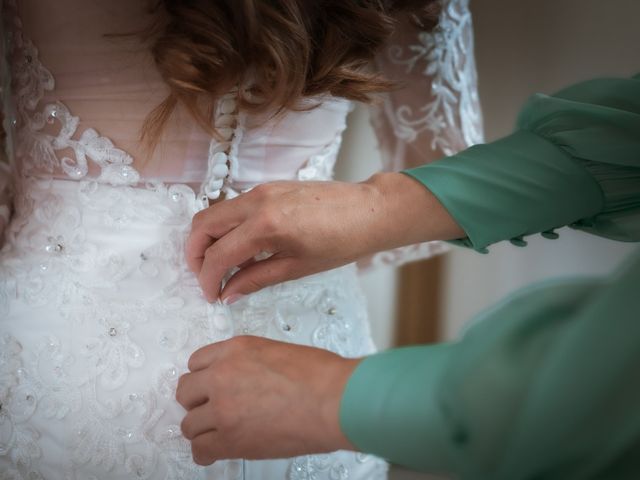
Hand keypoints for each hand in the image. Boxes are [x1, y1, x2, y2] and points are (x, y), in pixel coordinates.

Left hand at [176, 336, 359, 464]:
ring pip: (189, 424)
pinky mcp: (230, 439)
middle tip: (211, 408)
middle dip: (197, 401)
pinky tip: (217, 449)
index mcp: (235, 350)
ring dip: (203, 428)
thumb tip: (247, 378)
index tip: (209, 386)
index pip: (197, 362)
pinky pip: (200, 450)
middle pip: (185, 391)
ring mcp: (223, 409)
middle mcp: (222, 376)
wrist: (333, 401)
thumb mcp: (278, 352)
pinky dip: (207, 452)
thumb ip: (252, 363)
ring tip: (218, 431)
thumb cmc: (320, 376)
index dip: (205, 377)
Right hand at [186, 172, 461, 301]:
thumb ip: (256, 279)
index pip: (218, 254)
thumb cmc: (341, 242)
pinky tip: (240, 247)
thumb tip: (228, 293)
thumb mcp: (297, 267)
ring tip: (220, 265)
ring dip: (208, 238)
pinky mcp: (268, 186)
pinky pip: (233, 206)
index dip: (208, 279)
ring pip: (215, 212)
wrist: (369, 211)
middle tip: (205, 277)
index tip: (211, 295)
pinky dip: (226, 226)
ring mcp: (261, 190)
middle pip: (203, 224)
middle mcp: (257, 201)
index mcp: (266, 225)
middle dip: (195, 254)